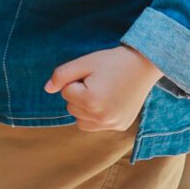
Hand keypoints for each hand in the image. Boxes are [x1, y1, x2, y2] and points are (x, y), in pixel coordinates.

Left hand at [43, 46, 161, 132]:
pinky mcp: (120, 127)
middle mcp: (102, 118)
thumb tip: (47, 89)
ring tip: (101, 91)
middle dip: (79, 94)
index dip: (76, 80)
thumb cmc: (112, 61)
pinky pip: (96, 126)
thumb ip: (62, 75)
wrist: (142, 66)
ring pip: (81, 120)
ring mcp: (112, 125)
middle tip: (98, 80)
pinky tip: (108, 100)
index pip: (66, 93)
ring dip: (85, 107)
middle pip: (72, 108)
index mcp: (91, 102)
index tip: (92, 73)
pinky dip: (96, 115)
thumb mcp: (85, 62)